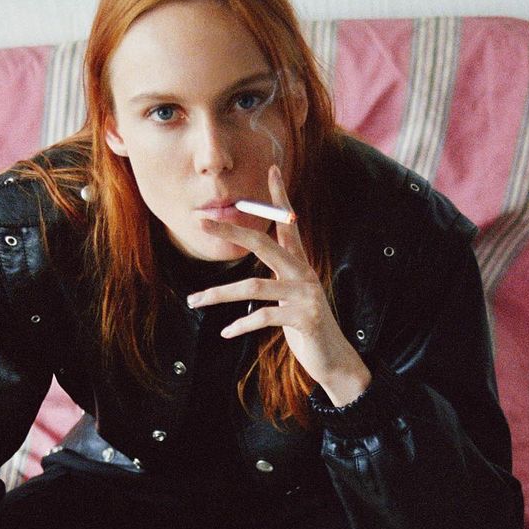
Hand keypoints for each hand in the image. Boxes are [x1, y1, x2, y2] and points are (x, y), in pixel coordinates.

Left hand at [188, 164, 371, 405]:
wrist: (333, 358)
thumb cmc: (306, 327)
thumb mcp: (291, 299)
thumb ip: (276, 283)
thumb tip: (249, 282)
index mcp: (299, 264)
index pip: (288, 224)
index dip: (280, 197)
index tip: (272, 169)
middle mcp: (303, 273)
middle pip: (263, 243)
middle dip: (230, 231)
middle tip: (202, 222)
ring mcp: (304, 295)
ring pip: (254, 287)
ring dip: (219, 294)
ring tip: (194, 301)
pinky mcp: (303, 318)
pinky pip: (263, 317)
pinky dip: (241, 325)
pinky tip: (225, 332)